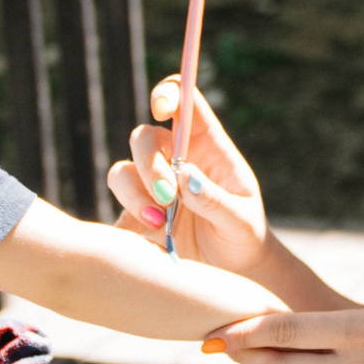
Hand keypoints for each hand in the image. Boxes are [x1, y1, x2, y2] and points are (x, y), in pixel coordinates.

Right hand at [107, 74, 271, 276]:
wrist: (233, 270)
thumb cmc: (245, 234)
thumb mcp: (241, 220)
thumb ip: (215, 199)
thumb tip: (184, 178)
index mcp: (208, 144)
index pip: (184, 101)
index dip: (168, 94)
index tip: (161, 110)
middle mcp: (177, 158)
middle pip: (143, 137)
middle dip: (149, 165)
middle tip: (167, 196)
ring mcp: (154, 185)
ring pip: (123, 171)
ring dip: (134, 194)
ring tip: (160, 223)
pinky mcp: (139, 213)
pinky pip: (118, 208)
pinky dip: (128, 222)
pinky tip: (151, 238)